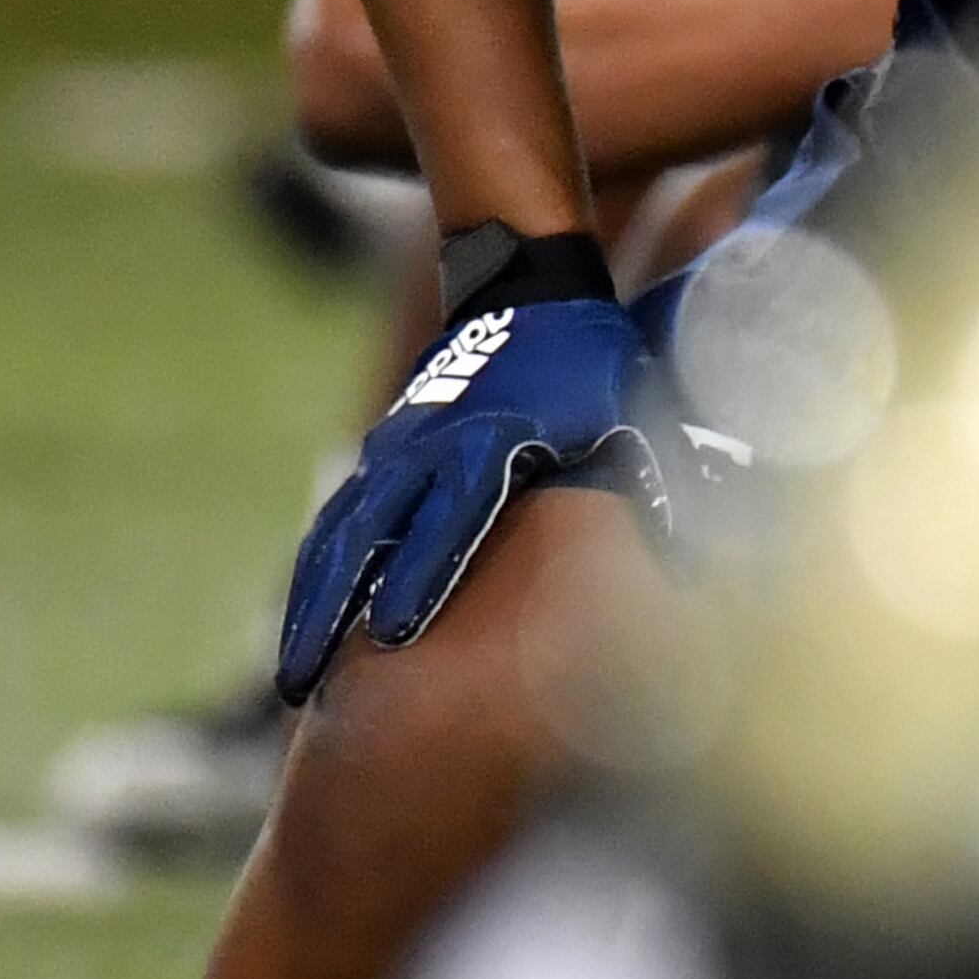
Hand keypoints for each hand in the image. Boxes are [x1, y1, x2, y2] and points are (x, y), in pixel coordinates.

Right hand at [278, 295, 664, 694]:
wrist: (527, 294)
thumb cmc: (587, 364)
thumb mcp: (626, 412)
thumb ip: (652, 480)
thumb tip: (688, 556)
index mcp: (489, 441)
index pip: (448, 517)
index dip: (419, 574)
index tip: (390, 633)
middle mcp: (428, 449)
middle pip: (366, 537)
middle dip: (331, 610)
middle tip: (302, 683)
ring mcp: (396, 450)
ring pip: (338, 534)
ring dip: (310, 602)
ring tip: (290, 674)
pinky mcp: (382, 451)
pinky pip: (337, 516)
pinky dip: (315, 569)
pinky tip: (303, 618)